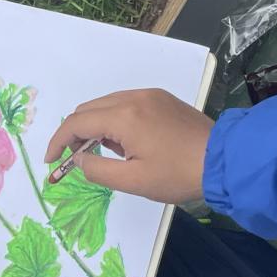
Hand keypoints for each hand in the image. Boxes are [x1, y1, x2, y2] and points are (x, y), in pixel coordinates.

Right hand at [44, 89, 213, 203]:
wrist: (225, 160)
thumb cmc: (178, 175)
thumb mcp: (132, 181)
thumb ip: (97, 170)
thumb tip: (79, 159)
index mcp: (124, 116)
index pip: (76, 122)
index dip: (57, 141)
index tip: (51, 161)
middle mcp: (134, 97)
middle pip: (89, 109)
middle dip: (74, 133)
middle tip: (74, 159)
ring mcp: (150, 95)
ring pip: (106, 104)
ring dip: (94, 126)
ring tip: (102, 154)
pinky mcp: (162, 99)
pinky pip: (126, 104)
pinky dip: (113, 120)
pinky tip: (124, 143)